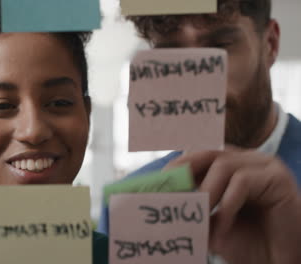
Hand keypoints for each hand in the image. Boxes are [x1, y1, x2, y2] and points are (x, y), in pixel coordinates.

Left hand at [165, 150, 300, 263]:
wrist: (279, 262)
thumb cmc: (246, 243)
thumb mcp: (210, 223)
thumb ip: (191, 208)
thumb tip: (159, 202)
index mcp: (229, 166)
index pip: (196, 155)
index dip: (175, 167)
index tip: (157, 185)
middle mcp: (246, 160)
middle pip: (206, 152)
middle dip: (183, 172)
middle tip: (169, 194)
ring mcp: (263, 165)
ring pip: (223, 165)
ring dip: (206, 193)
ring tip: (200, 219)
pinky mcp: (277, 177)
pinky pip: (243, 181)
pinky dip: (227, 204)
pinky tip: (224, 226)